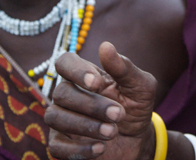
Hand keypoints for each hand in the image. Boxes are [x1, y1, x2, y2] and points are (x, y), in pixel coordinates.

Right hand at [45, 42, 157, 159]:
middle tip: (119, 113)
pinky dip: (78, 150)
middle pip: (62, 92)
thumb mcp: (140, 85)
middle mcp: (70, 93)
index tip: (96, 83)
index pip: (65, 62)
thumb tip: (105, 46)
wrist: (140, 139)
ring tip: (112, 131)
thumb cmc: (137, 105)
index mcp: (86, 74)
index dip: (76, 71)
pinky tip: (100, 148)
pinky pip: (56, 147)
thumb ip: (124, 68)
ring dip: (85, 125)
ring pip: (55, 117)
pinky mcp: (62, 144)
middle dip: (91, 105)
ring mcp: (63, 118)